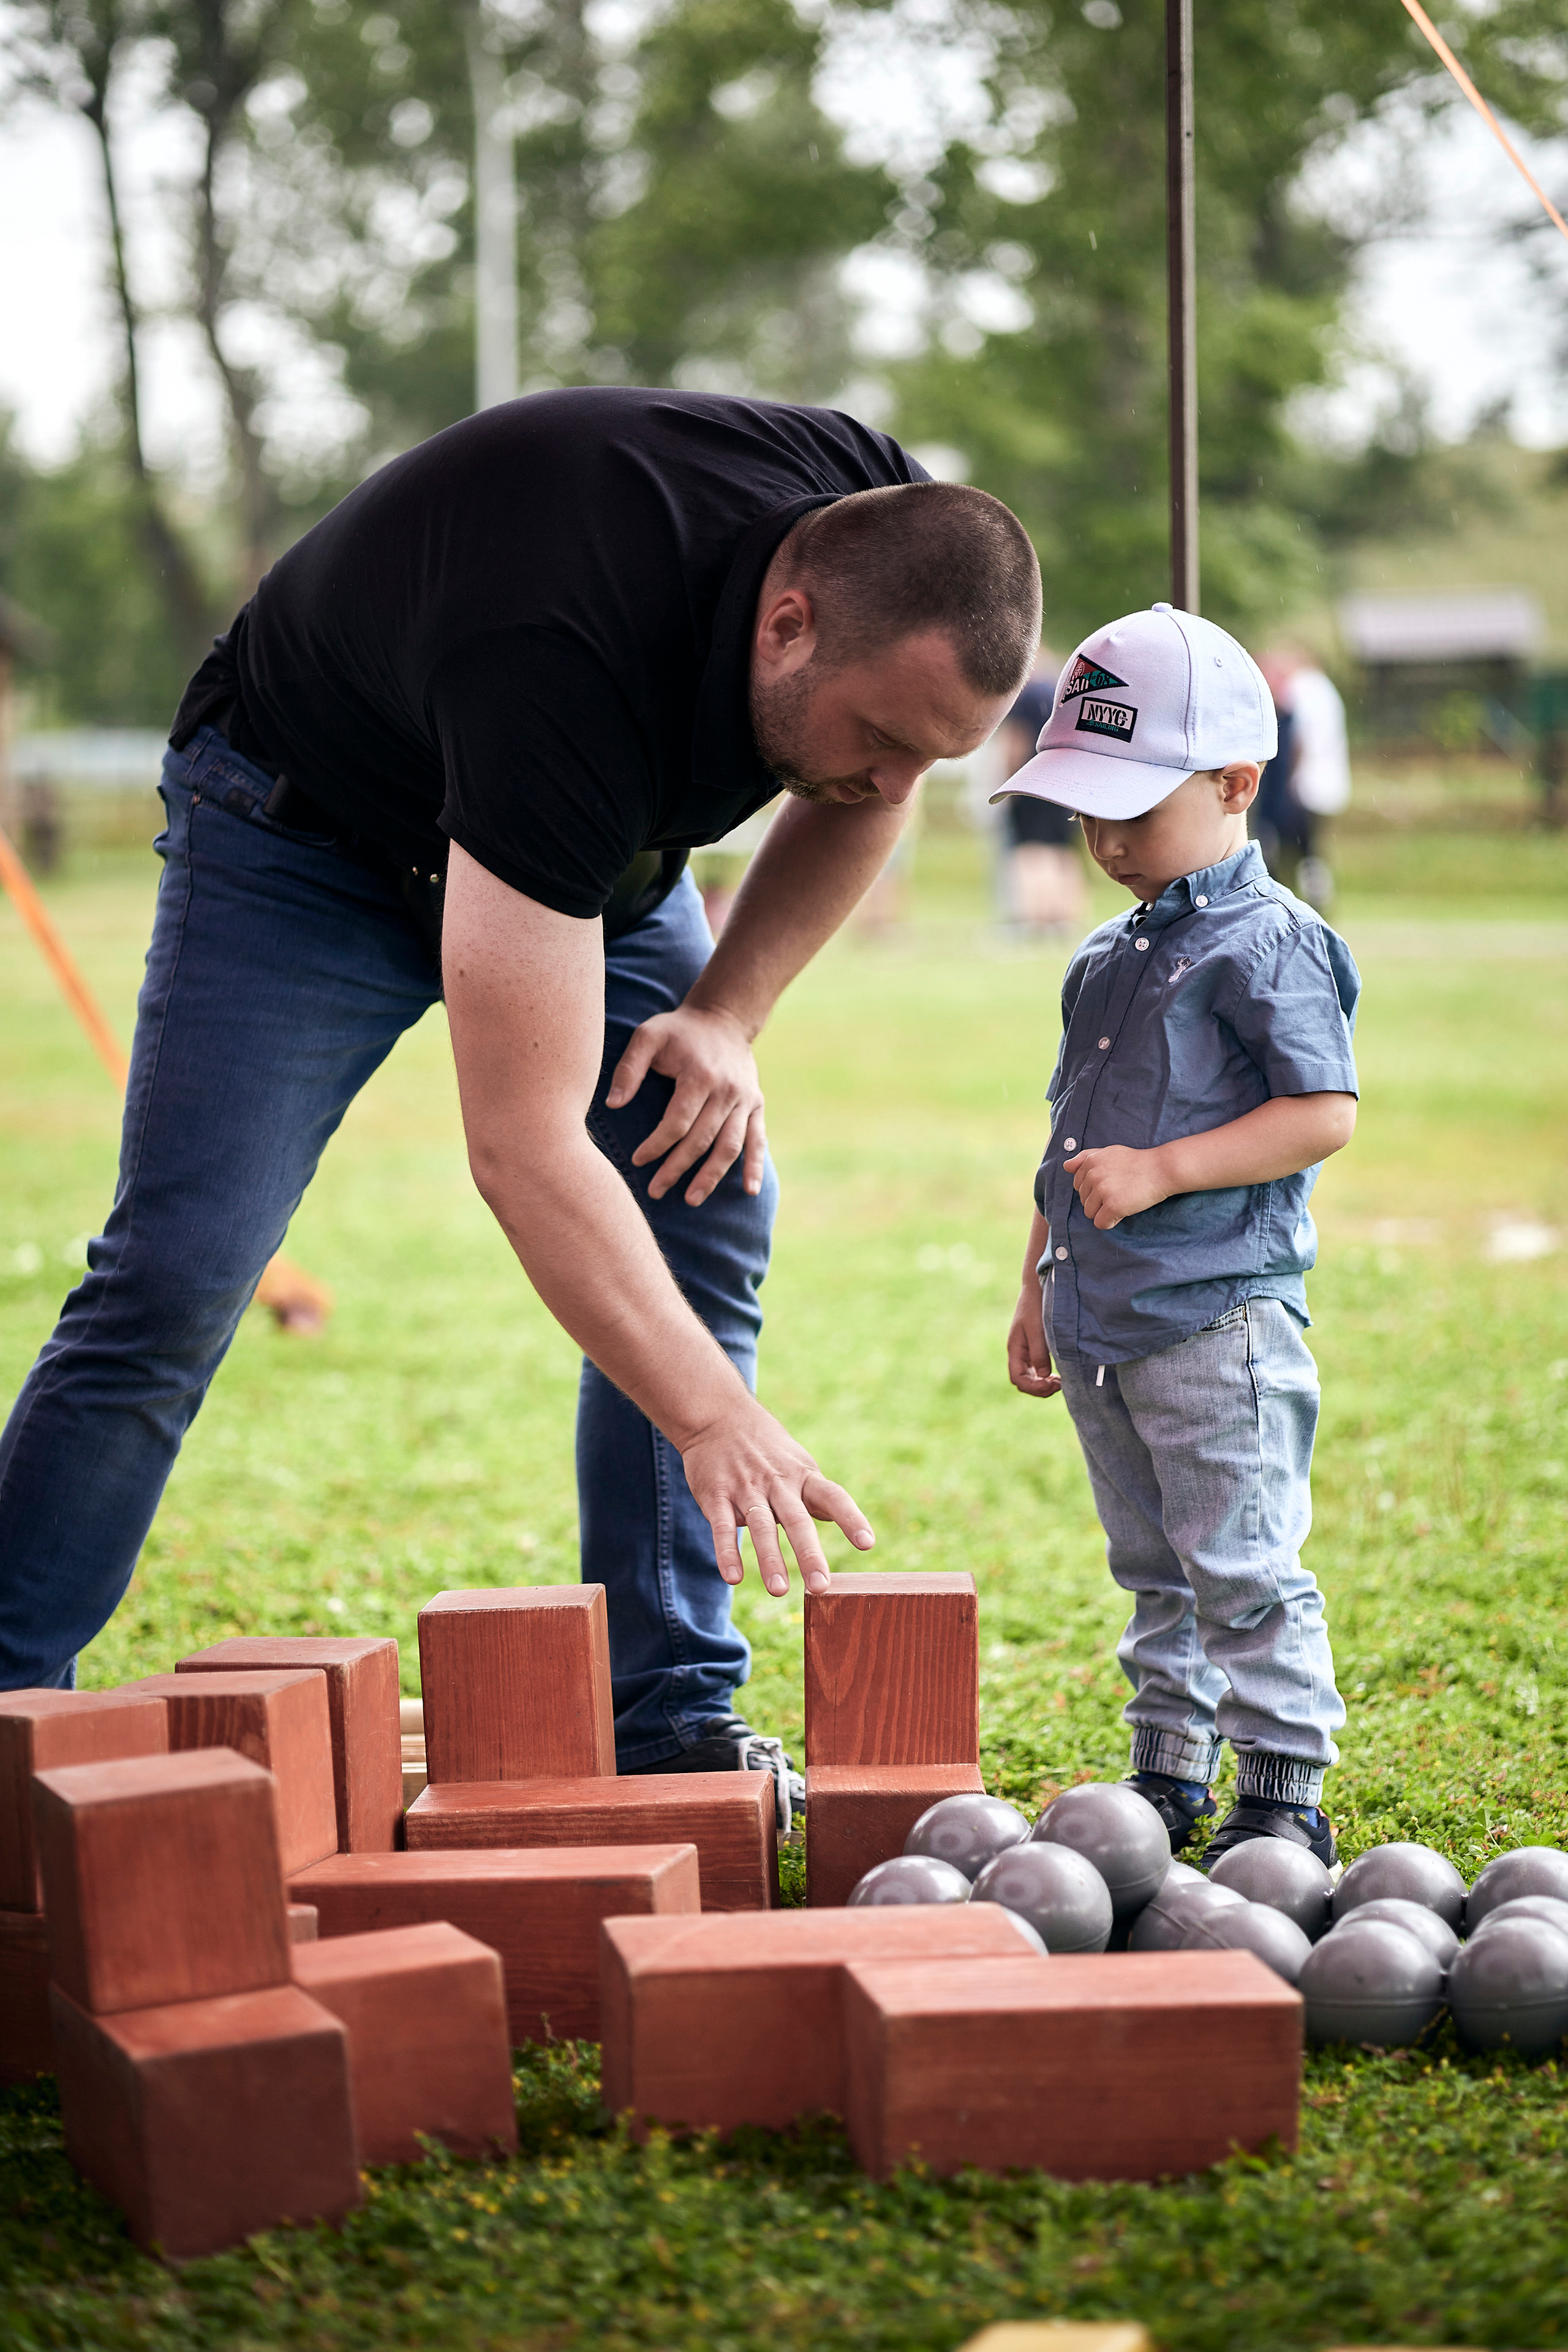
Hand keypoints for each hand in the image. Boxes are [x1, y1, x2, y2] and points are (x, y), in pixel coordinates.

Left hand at [607, 1005, 765, 1204]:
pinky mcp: (757, 1105)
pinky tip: (749, 1191)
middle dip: (677, 1168)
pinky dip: (755, 1167)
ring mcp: (745, 1100)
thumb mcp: (648, 1035)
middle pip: (701, 1140)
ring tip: (691, 1199)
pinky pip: (758, 1140)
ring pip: (729, 1146)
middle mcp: (726, 1091)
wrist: (723, 1017)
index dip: (657, 1145)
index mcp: (699, 1076)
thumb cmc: (678, 1030)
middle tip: (655, 1191)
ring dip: (711, 1176)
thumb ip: (628, 1068)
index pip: (677, 1122)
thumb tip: (613, 1104)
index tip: (637, 1160)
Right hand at [679, 1399, 874, 1594]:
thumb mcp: (797, 1464)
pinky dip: (727, 1552)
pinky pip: (722, 1527)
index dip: (851, 1519)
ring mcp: (746, 1488)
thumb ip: (815, 1495)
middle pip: (797, 1520)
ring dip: (770, 1559)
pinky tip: (733, 1578)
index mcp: (803, 1476)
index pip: (833, 1496)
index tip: (867, 1544)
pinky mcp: (716, 1495)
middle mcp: (777, 1483)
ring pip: (760, 1526)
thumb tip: (840, 1519)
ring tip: (780, 1590)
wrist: (717, 1415)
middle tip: (821, 1587)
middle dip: (809, 1554)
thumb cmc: (765, 1447)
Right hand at [1007, 1285, 1060, 1397]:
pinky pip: (1037, 1369)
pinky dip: (1045, 1375)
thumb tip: (1043, 1376)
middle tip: (1059, 1385)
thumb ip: (1039, 1353)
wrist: (1037, 1286)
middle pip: (1023, 1381)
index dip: (1033, 1387)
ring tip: (1060, 1381)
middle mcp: (1018, 1352)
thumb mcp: (1037, 1329)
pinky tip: (1058, 1374)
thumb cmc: (1035, 1306)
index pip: (1017, 1378)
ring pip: (1030, 1376)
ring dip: (1043, 1383)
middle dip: (1039, 1388)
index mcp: (1015, 1348)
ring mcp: (1026, 1350)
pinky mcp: (1034, 1346)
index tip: (1050, 1383)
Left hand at [1062, 1144, 1170, 1229]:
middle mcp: (1093, 1175)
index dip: (1094, 1189)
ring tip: (1121, 1201)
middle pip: (1083, 1200)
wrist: (1161, 1169)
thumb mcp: (1109, 1152)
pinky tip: (1122, 1211)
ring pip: (1089, 1213)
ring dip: (1104, 1212)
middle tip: (1119, 1192)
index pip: (1078, 1185)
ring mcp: (1102, 1190)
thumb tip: (1066, 1167)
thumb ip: (1085, 1158)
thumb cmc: (1136, 1162)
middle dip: (1098, 1201)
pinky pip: (1100, 1223)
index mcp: (1090, 1161)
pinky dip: (1110, 1221)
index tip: (1111, 1184)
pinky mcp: (1113, 1205)